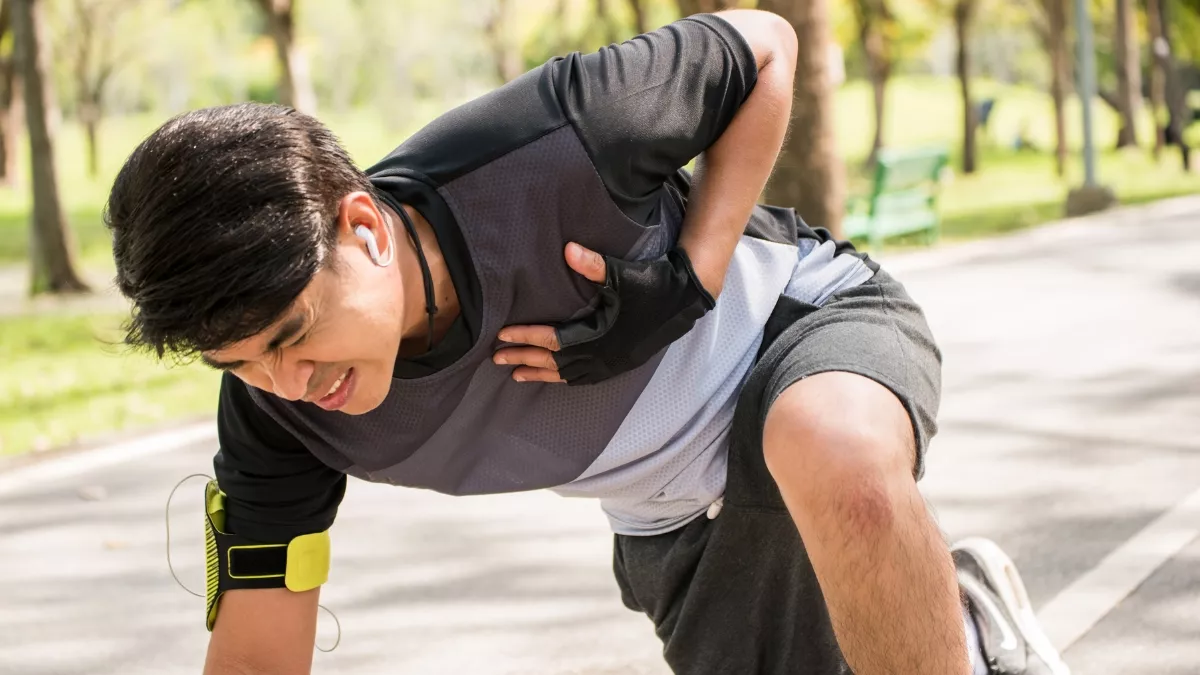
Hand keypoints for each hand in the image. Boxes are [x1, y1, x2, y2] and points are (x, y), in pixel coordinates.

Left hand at [493, 242, 714, 385]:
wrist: (686, 300)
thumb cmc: (652, 284)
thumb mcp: (622, 274)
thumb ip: (593, 264)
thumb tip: (567, 249)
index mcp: (600, 334)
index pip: (553, 339)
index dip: (525, 338)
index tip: (501, 336)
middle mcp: (603, 355)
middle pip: (554, 362)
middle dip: (524, 360)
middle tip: (497, 359)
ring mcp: (612, 363)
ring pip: (568, 375)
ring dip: (541, 374)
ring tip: (516, 375)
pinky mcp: (620, 364)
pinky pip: (584, 378)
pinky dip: (564, 379)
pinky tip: (555, 376)